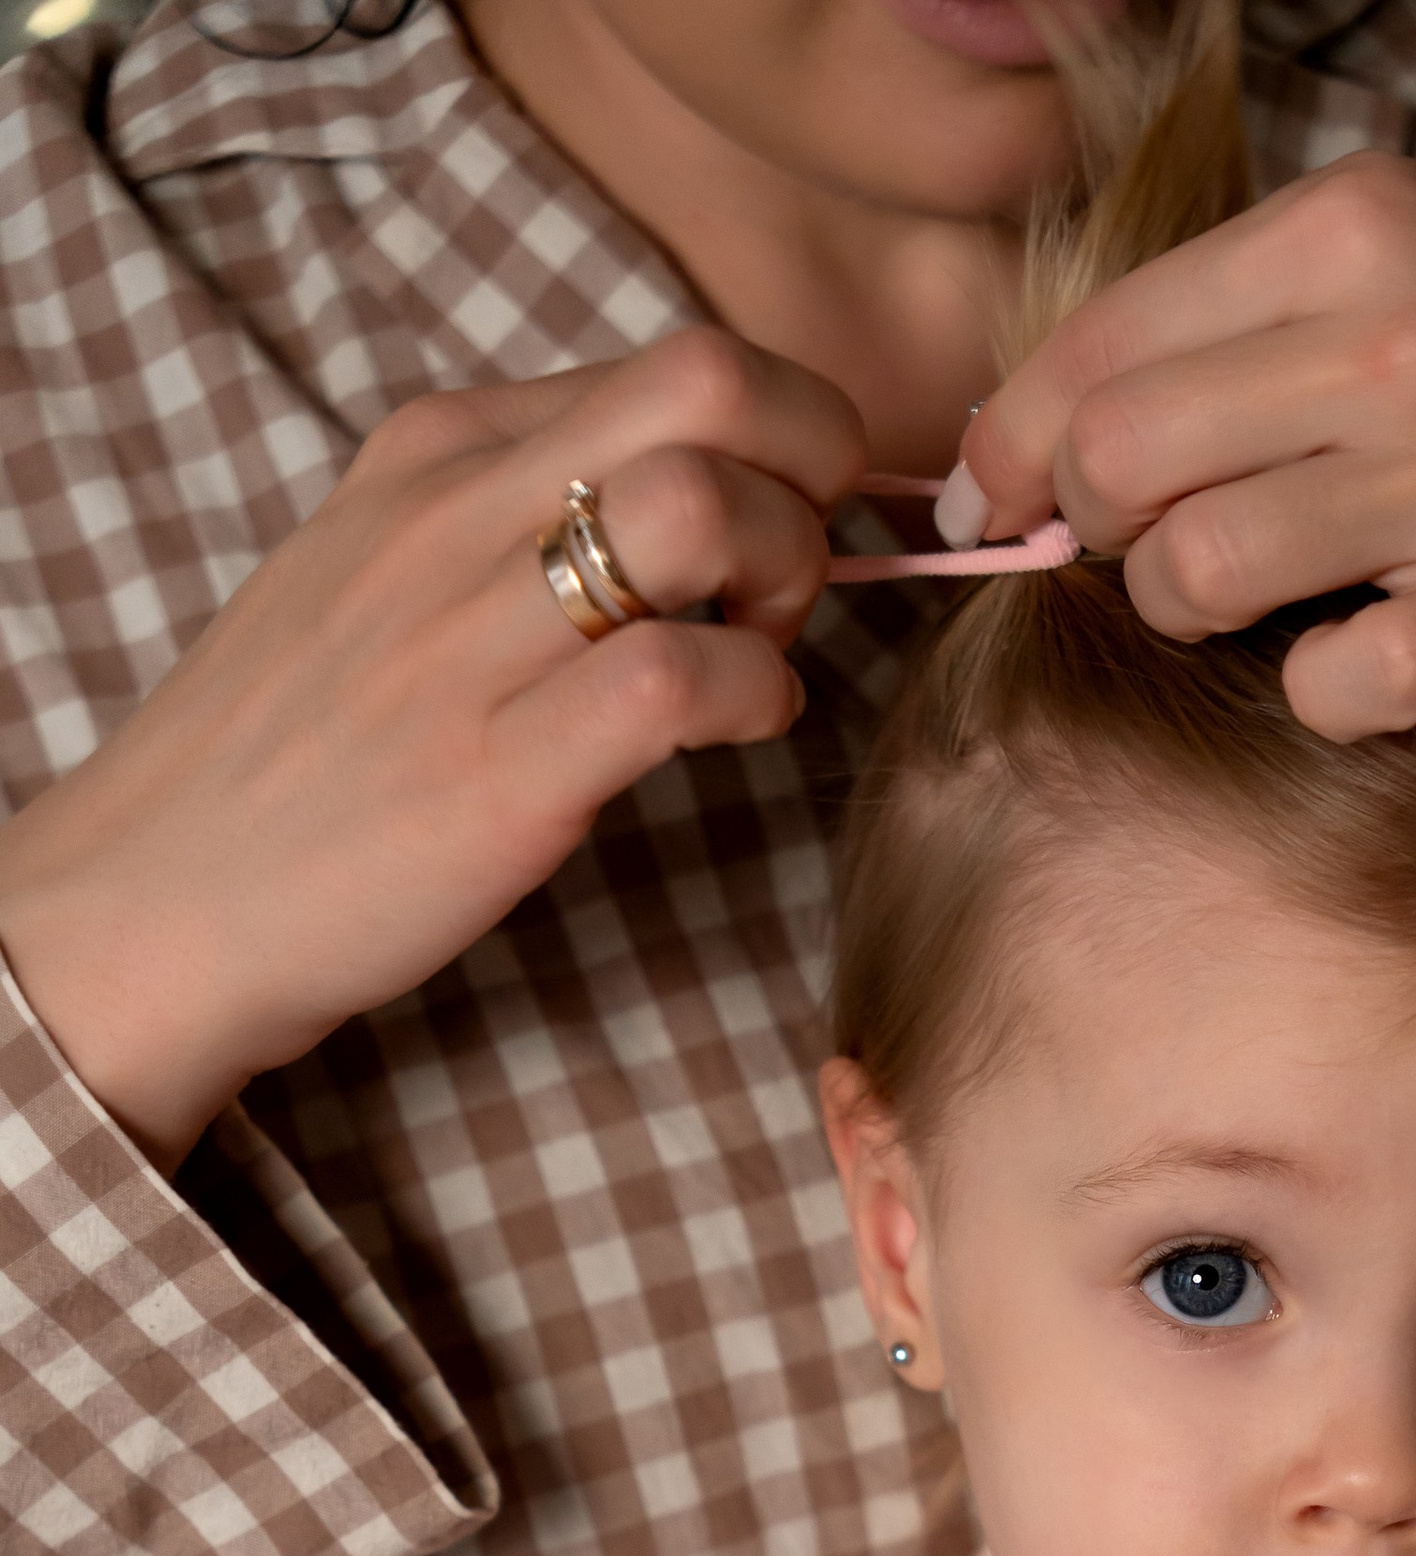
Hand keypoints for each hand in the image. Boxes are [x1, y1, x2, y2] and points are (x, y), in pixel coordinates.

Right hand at [0, 327, 865, 1162]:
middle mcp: (456, 512)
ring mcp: (470, 637)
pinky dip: (753, 695)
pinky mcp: (497, 771)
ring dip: (787, 578)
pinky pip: (673, 676)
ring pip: (700, 507)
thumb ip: (524, 518)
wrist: (163, 892)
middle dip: (811, 473)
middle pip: (708, 385)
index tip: (783, 519)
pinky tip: (737, 728)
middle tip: (790, 581)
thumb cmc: (304, 748)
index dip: (783, 434)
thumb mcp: (392, 570)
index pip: (675, 362)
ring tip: (757, 654)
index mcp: (441, 449)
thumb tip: (689, 500)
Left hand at [959, 157, 1415, 740]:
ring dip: (1186, 610)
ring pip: (1200, 580)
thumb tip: (1058, 428)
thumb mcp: (1406, 231)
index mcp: (1349, 231)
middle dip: (1097, 526)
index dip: (1014, 442)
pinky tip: (1357, 653)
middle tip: (1145, 543)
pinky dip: (1320, 690)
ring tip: (1253, 592)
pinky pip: (1346, 688)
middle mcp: (1398, 346)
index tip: (1000, 499)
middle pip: (1124, 467)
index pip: (1099, 348)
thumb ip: (1243, 308)